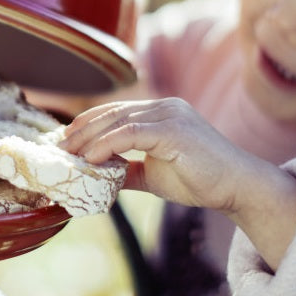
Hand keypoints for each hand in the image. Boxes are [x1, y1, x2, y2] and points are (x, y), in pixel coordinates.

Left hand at [61, 97, 249, 209]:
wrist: (237, 188)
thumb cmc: (200, 180)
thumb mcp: (154, 174)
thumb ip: (128, 170)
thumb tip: (98, 175)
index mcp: (161, 112)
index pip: (116, 111)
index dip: (87, 122)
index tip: (65, 139)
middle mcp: (164, 107)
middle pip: (112, 113)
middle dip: (82, 130)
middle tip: (58, 146)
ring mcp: (170, 114)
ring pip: (118, 121)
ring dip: (89, 138)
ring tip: (68, 154)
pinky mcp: (174, 129)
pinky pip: (131, 134)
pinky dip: (107, 144)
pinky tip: (91, 157)